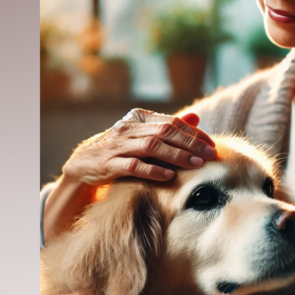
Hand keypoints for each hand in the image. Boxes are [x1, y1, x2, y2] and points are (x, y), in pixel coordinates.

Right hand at [62, 110, 216, 185]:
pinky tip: (169, 176)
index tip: (212, 144)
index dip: (194, 133)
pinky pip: (133, 166)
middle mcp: (128, 128)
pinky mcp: (109, 164)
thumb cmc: (120, 149)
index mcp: (139, 118)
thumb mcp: (143, 134)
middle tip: (210, 154)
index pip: (172, 122)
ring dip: (176, 156)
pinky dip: (152, 170)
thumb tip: (196, 118)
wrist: (83, 164)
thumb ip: (168, 126)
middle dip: (191, 143)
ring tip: (196, 164)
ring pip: (152, 147)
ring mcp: (118, 145)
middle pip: (165, 133)